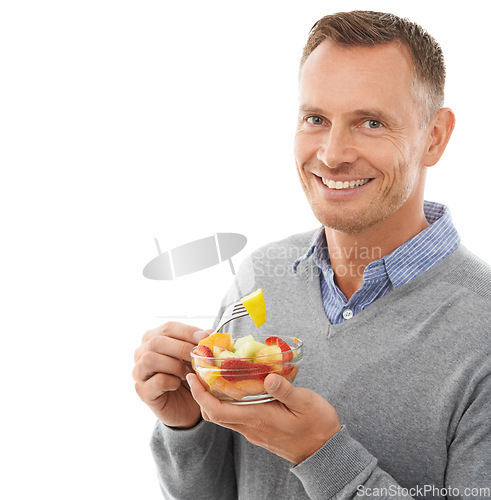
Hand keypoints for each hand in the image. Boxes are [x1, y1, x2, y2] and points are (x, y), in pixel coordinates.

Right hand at [133, 322, 210, 428]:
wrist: (187, 406)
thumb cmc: (189, 376)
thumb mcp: (196, 357)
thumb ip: (200, 344)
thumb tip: (209, 333)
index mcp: (154, 338)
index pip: (168, 328)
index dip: (187, 332)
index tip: (205, 337)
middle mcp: (141, 353)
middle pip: (156, 342)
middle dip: (182, 348)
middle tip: (198, 357)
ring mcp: (139, 372)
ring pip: (150, 359)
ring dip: (174, 365)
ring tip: (187, 373)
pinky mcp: (142, 391)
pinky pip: (155, 381)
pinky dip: (171, 381)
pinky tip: (178, 384)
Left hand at [187, 372, 341, 463]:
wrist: (325, 453)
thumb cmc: (317, 426)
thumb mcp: (306, 403)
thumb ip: (285, 390)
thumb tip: (268, 376)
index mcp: (258, 419)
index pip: (217, 410)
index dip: (200, 394)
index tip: (193, 377)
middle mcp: (250, 427)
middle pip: (214, 413)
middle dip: (201, 394)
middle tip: (199, 371)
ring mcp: (254, 431)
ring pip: (223, 416)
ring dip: (213, 398)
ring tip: (214, 375)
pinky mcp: (259, 430)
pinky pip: (235, 417)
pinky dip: (227, 402)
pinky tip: (235, 387)